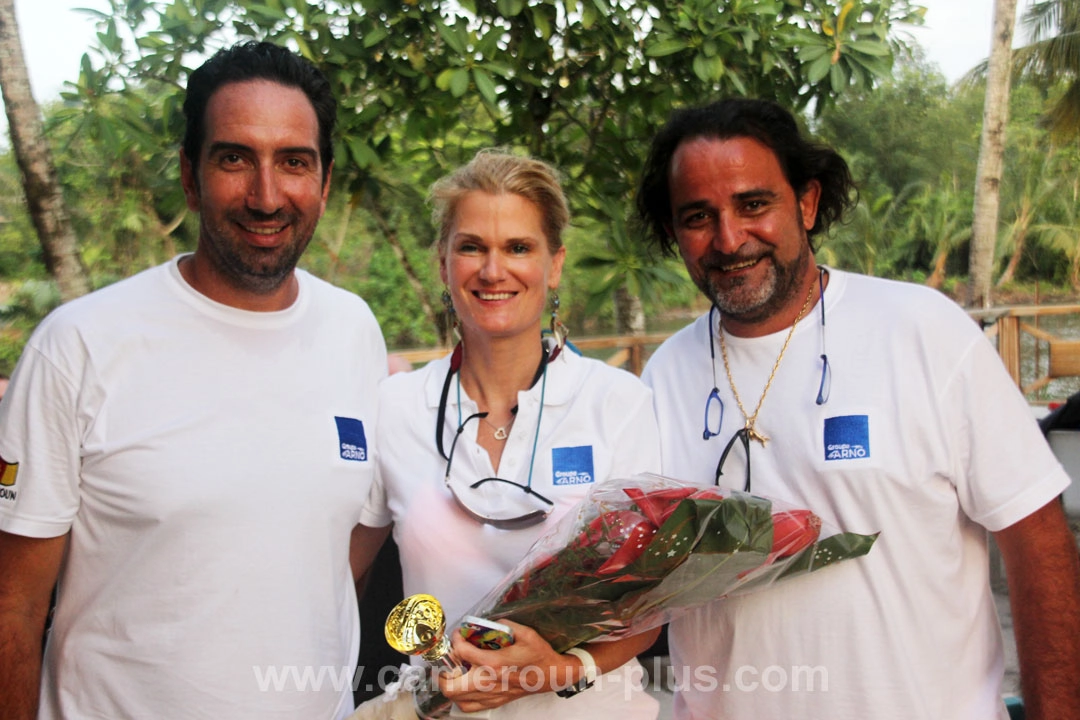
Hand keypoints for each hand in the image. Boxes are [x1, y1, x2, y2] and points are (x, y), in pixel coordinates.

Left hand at [436, 620, 576, 711]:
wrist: (552, 675)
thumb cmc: (539, 655)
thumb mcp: (525, 633)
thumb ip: (505, 624)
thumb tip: (490, 621)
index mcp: (493, 663)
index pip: (461, 652)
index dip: (456, 640)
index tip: (458, 634)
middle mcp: (487, 682)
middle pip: (450, 685)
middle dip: (443, 671)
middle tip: (449, 659)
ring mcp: (489, 695)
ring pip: (456, 698)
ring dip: (450, 684)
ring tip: (455, 672)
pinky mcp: (494, 702)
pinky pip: (468, 706)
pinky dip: (460, 698)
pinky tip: (464, 686)